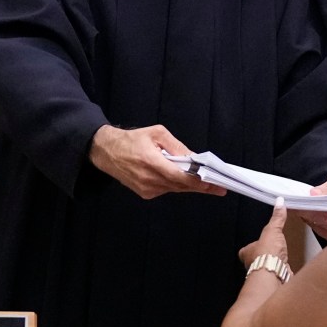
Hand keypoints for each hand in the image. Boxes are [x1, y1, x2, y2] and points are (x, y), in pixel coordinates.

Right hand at [88, 124, 226, 199]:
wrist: (107, 152)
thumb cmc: (132, 140)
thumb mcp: (157, 133)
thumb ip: (176, 146)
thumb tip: (193, 157)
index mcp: (151, 162)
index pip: (179, 177)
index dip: (198, 182)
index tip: (213, 184)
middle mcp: (148, 179)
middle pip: (181, 186)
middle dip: (201, 186)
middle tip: (219, 188)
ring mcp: (146, 189)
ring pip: (175, 189)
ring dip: (189, 185)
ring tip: (205, 181)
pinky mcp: (145, 193)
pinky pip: (166, 189)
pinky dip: (176, 184)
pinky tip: (182, 178)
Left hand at [238, 197, 289, 267]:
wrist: (274, 273)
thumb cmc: (266, 254)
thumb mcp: (272, 230)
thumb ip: (276, 218)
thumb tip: (279, 203)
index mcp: (247, 252)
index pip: (245, 249)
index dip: (251, 246)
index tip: (257, 242)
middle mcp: (253, 264)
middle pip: (255, 259)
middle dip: (263, 255)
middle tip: (269, 250)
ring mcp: (263, 273)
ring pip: (265, 268)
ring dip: (272, 264)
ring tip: (279, 258)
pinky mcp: (274, 279)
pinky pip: (277, 274)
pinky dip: (281, 272)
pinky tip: (286, 268)